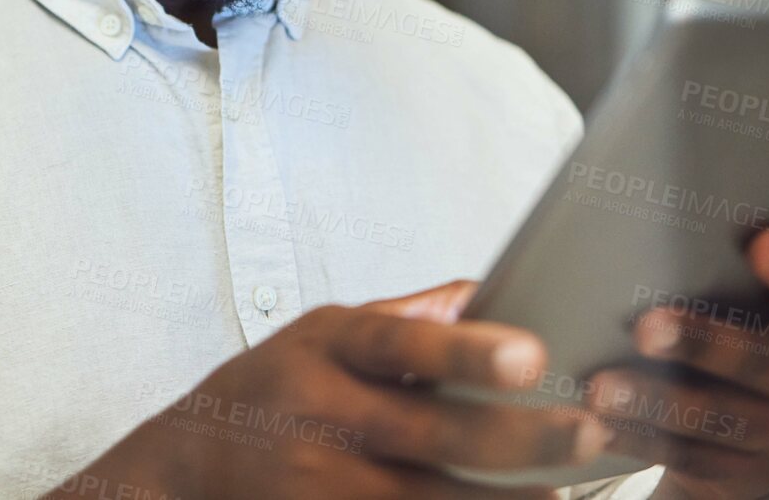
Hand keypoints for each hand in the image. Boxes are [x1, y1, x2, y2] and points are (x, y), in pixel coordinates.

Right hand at [56, 278, 613, 499]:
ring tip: (565, 492)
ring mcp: (319, 487)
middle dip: (518, 438)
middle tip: (587, 430)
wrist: (181, 470)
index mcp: (326, 350)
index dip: (465, 350)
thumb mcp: (318, 333)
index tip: (532, 352)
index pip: (399, 344)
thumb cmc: (267, 391)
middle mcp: (322, 418)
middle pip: (433, 435)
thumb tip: (484, 289)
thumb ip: (401, 318)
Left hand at [585, 230, 768, 499]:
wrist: (762, 437)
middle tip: (647, 328)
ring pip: (715, 419)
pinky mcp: (742, 475)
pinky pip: (685, 457)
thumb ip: (733, 274)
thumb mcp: (765, 308)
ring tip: (602, 388)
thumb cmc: (750, 336)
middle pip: (761, 364)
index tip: (763, 241)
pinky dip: (635, 439)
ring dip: (654, 403)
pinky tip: (595, 424)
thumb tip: (658, 226)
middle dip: (702, 344)